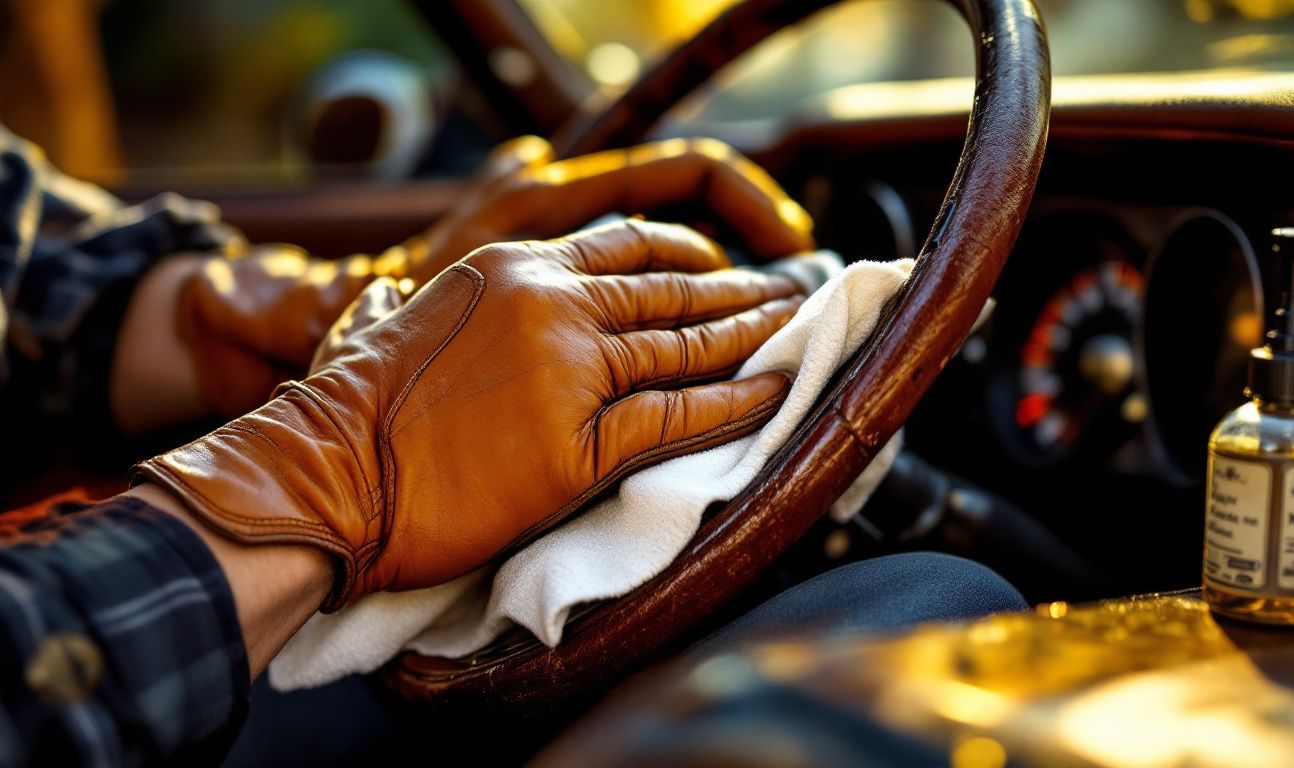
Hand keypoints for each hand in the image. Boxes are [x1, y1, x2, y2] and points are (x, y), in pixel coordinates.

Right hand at [137, 220, 802, 608]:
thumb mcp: (429, 305)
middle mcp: (551, 303)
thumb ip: (496, 284)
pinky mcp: (576, 445)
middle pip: (674, 288)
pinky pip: (676, 416)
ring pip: (686, 345)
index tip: (730, 262)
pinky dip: (733, 405)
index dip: (695, 251)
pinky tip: (771, 393)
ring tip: (797, 333)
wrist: (326, 472)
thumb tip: (528, 272)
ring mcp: (568, 371)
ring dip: (752, 337)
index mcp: (518, 264)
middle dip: (742, 290)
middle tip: (794, 292)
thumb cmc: (367, 403)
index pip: (631, 240)